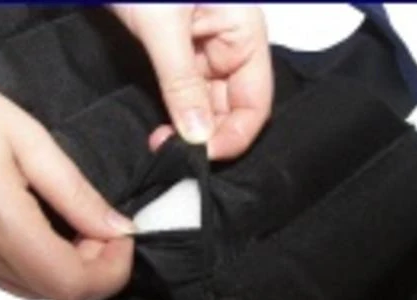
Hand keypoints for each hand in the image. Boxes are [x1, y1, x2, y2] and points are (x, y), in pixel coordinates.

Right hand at [0, 9, 134, 299]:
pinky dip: (40, 261)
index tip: (122, 236)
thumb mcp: (32, 141)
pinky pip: (10, 276)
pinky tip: (43, 225)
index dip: (110, 270)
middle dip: (94, 268)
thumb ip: (77, 194)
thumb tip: (116, 229)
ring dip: (68, 266)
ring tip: (74, 221)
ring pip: (35, 289)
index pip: (71, 285)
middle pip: (56, 294)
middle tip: (102, 224)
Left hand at [112, 4, 272, 159]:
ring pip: (206, 107)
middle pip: (232, 109)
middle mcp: (228, 46)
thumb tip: (198, 136)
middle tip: (175, 154)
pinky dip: (174, 115)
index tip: (203, 156)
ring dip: (188, 130)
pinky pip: (183, 95)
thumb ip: (182, 83)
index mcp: (243, 33)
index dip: (235, 134)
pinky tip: (160, 128)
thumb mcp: (165, 26)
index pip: (256, 101)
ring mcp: (202, 52)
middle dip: (207, 136)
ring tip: (162, 143)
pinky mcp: (177, 55)